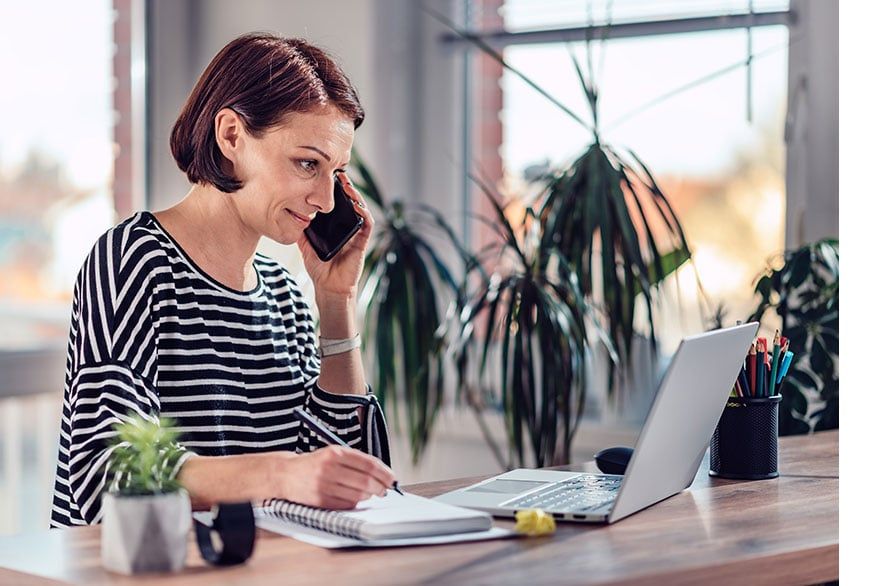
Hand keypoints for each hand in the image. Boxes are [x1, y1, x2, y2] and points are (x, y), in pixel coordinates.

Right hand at [274, 446, 395, 508]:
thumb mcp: (333, 453)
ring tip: (369, 493)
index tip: (392, 478)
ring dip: (368, 496)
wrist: (286, 475)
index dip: (384, 472)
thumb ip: (355, 461)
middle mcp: (328, 468)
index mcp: (334, 453)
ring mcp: (323, 485)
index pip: (368, 463)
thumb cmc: (315, 464)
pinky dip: (354, 502)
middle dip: (380, 487)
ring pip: (357, 495)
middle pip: (365, 481)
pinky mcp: (319, 501)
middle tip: (384, 489)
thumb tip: (382, 474)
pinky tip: (353, 497)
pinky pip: (346, 504)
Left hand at [297, 172, 373, 300]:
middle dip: (347, 188)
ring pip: (360, 210)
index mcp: (335, 227)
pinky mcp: (362, 243)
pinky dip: (364, 214)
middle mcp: (347, 228)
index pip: (338, 205)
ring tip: (348, 186)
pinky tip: (357, 206)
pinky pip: (367, 225)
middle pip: (350, 203)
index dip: (335, 191)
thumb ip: (302, 232)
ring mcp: (356, 235)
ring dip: (356, 197)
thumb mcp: (306, 246)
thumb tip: (292, 215)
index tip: (328, 177)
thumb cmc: (319, 268)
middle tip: (340, 174)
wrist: (328, 287)